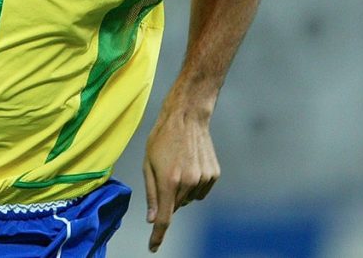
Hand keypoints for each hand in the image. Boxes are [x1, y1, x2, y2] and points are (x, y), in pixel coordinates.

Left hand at [142, 109, 219, 252]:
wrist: (187, 117)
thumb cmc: (162, 138)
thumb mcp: (148, 164)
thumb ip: (150, 193)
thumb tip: (152, 219)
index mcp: (168, 181)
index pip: (164, 218)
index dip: (158, 235)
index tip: (153, 247)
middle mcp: (188, 183)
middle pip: (175, 207)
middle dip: (167, 199)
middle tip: (164, 174)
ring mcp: (203, 179)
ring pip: (188, 200)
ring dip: (181, 191)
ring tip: (178, 165)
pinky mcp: (214, 175)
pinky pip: (200, 191)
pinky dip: (193, 185)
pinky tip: (190, 165)